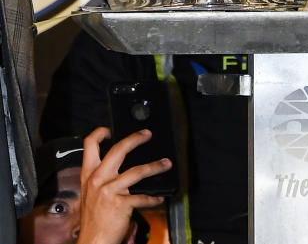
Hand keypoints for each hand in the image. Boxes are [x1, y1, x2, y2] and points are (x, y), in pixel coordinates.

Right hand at [77, 128, 168, 243]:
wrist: (92, 243)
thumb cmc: (94, 219)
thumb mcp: (91, 194)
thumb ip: (102, 177)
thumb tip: (120, 164)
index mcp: (89, 175)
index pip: (89, 145)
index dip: (100, 132)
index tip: (111, 128)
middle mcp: (98, 179)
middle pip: (118, 149)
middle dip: (135, 138)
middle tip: (147, 134)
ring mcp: (109, 191)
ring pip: (137, 170)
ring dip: (155, 166)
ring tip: (166, 164)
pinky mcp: (120, 204)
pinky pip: (143, 196)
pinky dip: (153, 198)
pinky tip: (159, 198)